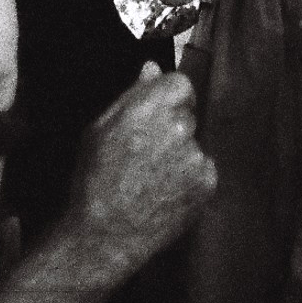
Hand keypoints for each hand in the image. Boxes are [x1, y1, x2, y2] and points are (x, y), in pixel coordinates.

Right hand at [62, 64, 216, 275]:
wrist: (105, 234)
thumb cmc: (94, 180)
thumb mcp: (99, 130)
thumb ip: (131, 95)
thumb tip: (152, 68)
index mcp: (148, 108)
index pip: (181, 84)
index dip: (170, 98)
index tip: (159, 114)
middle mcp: (178, 127)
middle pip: (187, 116)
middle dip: (172, 129)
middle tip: (147, 154)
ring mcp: (196, 156)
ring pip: (194, 144)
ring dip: (180, 155)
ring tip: (152, 178)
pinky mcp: (207, 182)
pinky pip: (203, 171)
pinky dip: (189, 179)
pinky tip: (164, 192)